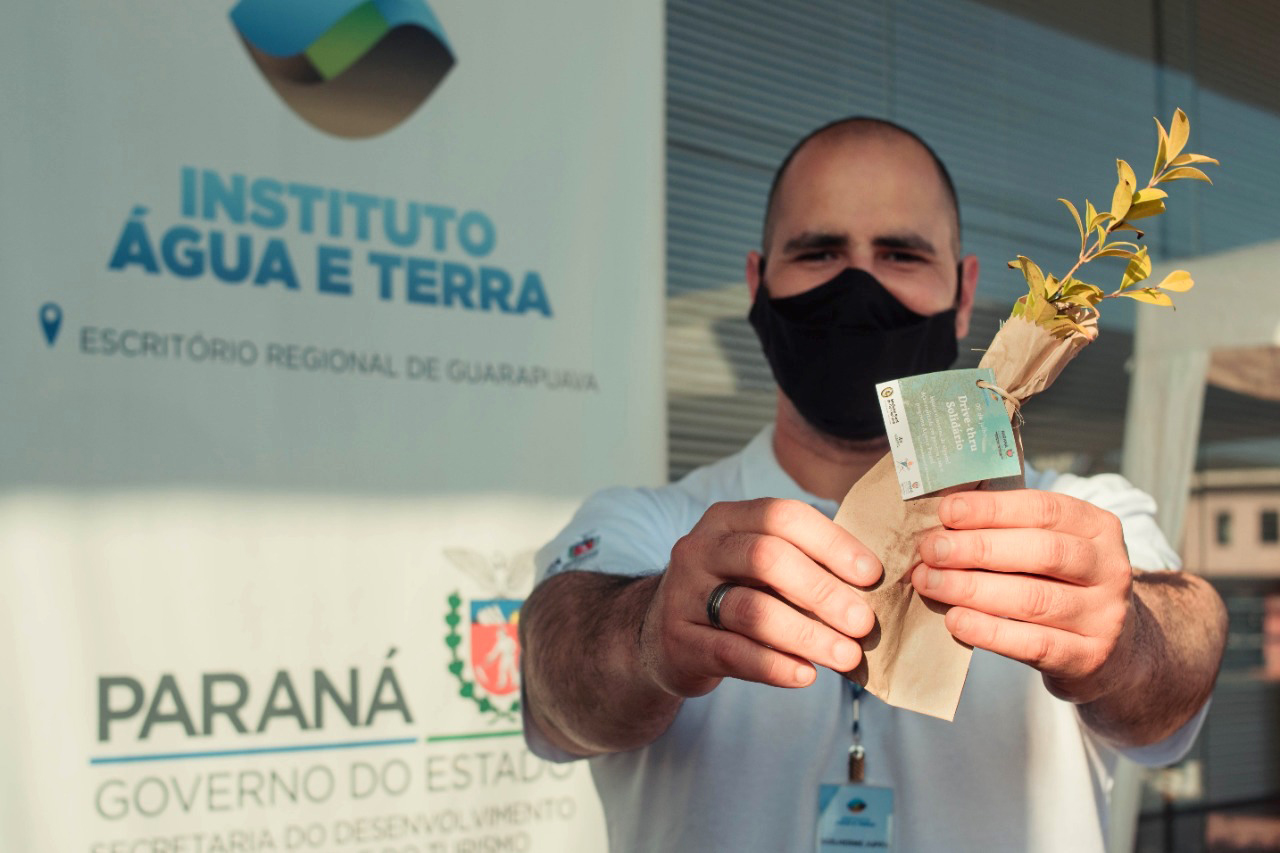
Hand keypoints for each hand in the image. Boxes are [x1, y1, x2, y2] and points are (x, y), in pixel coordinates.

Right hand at [639, 499, 881, 697]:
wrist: (660, 635)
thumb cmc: (731, 594)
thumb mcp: (757, 565)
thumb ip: (804, 563)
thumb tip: (873, 583)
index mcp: (727, 519)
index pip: (783, 516)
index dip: (831, 543)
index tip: (871, 575)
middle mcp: (699, 548)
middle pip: (766, 558)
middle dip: (822, 590)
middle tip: (863, 622)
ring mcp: (683, 594)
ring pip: (751, 610)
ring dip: (806, 635)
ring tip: (846, 656)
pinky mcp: (678, 641)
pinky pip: (732, 653)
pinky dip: (775, 666)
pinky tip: (806, 675)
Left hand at [911, 490, 1136, 702]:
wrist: (1113, 652)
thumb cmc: (1061, 586)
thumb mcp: (1052, 549)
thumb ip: (1010, 531)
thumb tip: (942, 520)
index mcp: (1098, 528)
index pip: (1044, 509)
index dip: (992, 509)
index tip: (946, 511)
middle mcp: (1110, 568)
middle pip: (1040, 552)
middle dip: (977, 548)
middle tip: (930, 550)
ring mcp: (1104, 616)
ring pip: (1034, 599)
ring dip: (973, 589)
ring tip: (931, 582)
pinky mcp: (1090, 658)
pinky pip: (1033, 643)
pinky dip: (988, 631)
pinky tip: (955, 619)